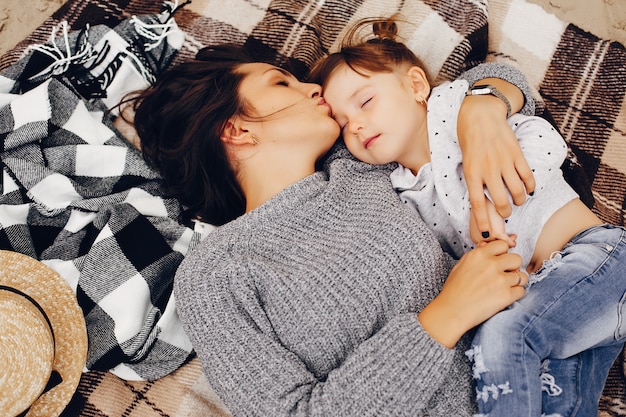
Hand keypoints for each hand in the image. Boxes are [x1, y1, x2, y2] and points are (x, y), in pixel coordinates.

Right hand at [418, 240, 526, 347]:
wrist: (452, 311)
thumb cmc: (453, 290)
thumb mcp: (460, 265)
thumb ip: (476, 255)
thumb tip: (487, 247)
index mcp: (479, 254)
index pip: (502, 245)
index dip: (502, 253)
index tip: (500, 261)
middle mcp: (491, 264)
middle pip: (516, 258)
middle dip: (512, 267)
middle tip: (505, 275)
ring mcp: (500, 280)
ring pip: (522, 276)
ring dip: (516, 282)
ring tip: (505, 287)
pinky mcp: (506, 295)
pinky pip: (522, 291)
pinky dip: (515, 294)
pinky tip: (504, 297)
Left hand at [457, 87, 535, 239]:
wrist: (480, 114)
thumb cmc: (469, 140)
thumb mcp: (465, 162)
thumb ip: (474, 181)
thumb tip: (482, 203)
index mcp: (471, 173)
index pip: (478, 204)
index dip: (484, 221)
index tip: (488, 234)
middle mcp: (488, 170)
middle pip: (502, 202)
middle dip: (506, 212)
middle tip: (506, 211)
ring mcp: (504, 162)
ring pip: (517, 192)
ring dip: (519, 201)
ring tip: (517, 200)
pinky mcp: (517, 154)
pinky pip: (527, 177)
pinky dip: (530, 186)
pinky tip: (528, 188)